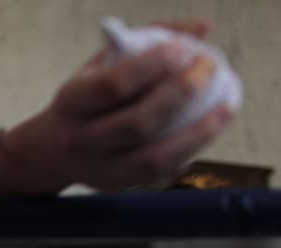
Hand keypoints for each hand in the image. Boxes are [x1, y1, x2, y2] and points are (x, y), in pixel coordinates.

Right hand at [15, 21, 233, 190]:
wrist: (54, 150)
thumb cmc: (88, 98)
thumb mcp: (102, 63)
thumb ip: (147, 39)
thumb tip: (203, 28)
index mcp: (71, 102)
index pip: (113, 85)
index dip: (152, 66)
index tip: (185, 49)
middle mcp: (80, 140)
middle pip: (136, 124)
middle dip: (180, 95)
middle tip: (211, 69)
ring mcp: (99, 168)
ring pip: (153, 158)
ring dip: (196, 134)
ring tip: (226, 108)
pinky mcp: (118, 186)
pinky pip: (161, 173)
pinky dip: (190, 151)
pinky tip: (211, 130)